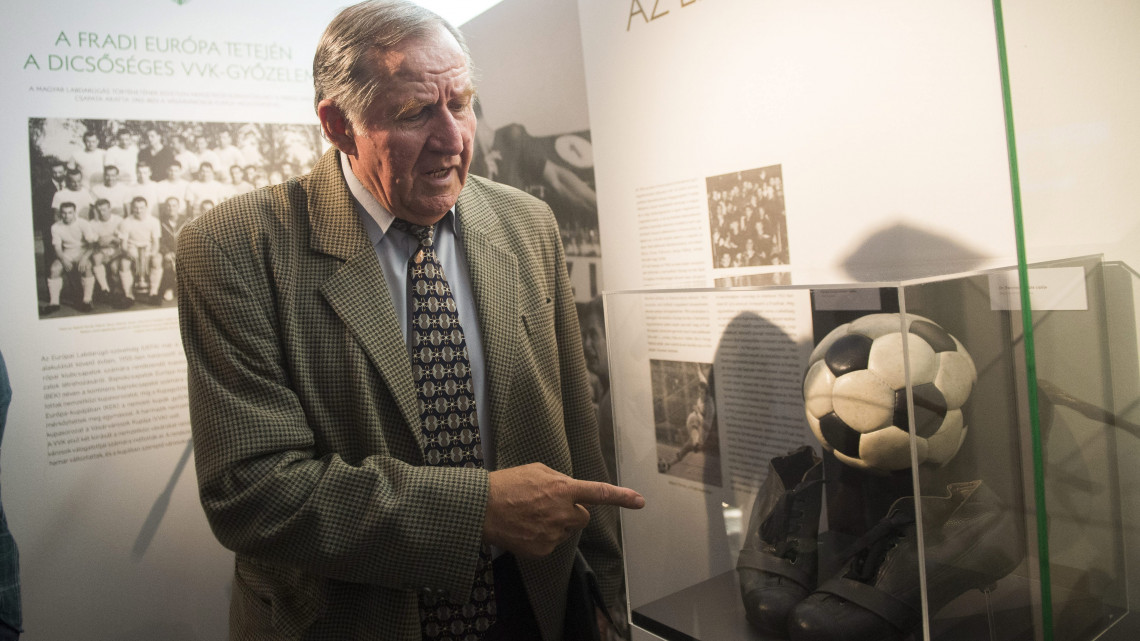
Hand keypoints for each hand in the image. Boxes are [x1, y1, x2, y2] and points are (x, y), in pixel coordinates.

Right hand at [483, 462, 643, 558]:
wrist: (482, 509)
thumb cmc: (507, 485)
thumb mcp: (536, 470)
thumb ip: (559, 480)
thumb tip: (571, 490)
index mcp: (563, 489)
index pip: (599, 493)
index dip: (621, 497)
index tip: (640, 501)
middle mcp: (562, 513)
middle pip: (583, 517)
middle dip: (572, 512)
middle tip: (548, 506)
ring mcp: (553, 534)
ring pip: (565, 531)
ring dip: (555, 524)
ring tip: (529, 515)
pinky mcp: (542, 550)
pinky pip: (551, 544)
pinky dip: (541, 538)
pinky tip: (525, 528)